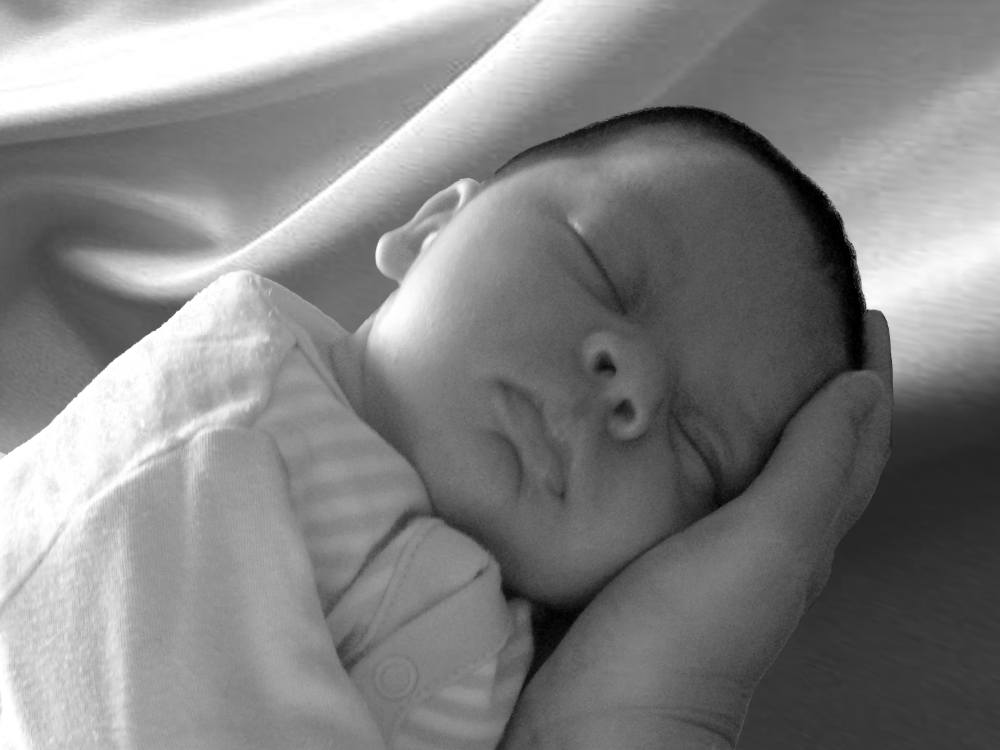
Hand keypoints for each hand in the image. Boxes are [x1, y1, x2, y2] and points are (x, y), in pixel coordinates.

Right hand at [501, 310, 893, 748]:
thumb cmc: (683, 644)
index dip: (867, 378)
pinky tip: (646, 415)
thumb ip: (813, 470)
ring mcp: (692, 545)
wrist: (594, 725)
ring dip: (738, 404)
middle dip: (807, 383)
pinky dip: (674, 437)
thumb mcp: (765, 546)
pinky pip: (668, 477)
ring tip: (719, 348)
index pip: (852, 443)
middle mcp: (754, 540)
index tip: (860, 317)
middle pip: (801, 448)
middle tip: (789, 320)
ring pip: (731, 459)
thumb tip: (863, 390)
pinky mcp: (636, 547)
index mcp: (799, 535)